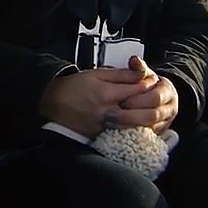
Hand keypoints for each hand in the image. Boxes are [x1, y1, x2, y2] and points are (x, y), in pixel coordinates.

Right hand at [40, 66, 157, 138]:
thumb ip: (118, 74)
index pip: (136, 88)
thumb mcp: (94, 73)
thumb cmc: (73, 87)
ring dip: (143, 115)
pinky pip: (123, 130)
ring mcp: (104, 124)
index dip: (147, 83)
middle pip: (137, 107)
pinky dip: (132, 125)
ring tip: (147, 108)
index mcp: (105, 92)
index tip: (153, 80)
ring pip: (133, 122)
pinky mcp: (101, 134)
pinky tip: (136, 120)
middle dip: (149, 101)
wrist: (53, 104)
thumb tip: (138, 73)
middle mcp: (106, 110)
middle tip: (154, 95)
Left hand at [116, 56, 178, 132]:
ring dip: (130, 126)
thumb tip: (134, 60)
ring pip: (150, 128)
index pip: (155, 98)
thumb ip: (138, 67)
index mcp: (167, 91)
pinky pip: (146, 136)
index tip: (121, 100)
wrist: (158, 97)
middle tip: (112, 114)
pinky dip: (132, 133)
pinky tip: (118, 131)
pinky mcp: (158, 133)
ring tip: (112, 123)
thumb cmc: (148, 85)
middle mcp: (170, 108)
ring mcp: (165, 122)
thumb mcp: (144, 73)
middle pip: (152, 115)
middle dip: (131, 115)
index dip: (138, 100)